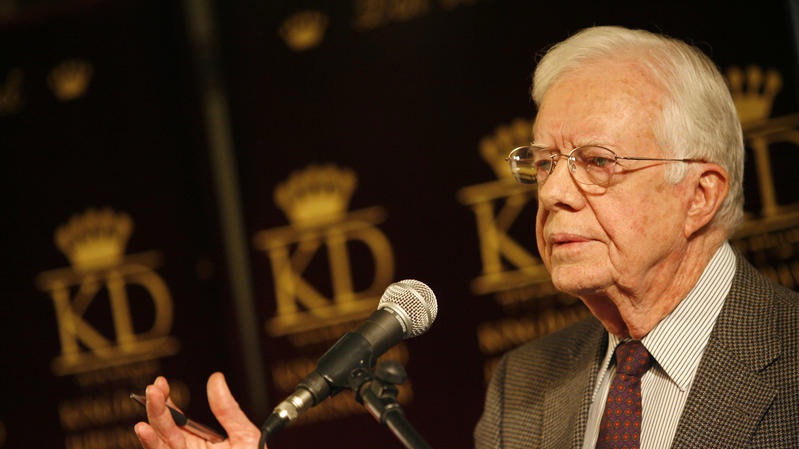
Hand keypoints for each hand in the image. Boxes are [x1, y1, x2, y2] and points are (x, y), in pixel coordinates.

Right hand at [134, 372, 262, 448]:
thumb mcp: (244, 435)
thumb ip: (227, 410)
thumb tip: (216, 378)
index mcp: (199, 441)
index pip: (178, 417)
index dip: (167, 400)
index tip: (160, 382)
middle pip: (165, 429)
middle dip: (157, 408)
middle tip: (152, 389)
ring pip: (160, 445)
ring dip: (151, 427)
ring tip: (147, 408)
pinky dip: (152, 444)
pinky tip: (146, 432)